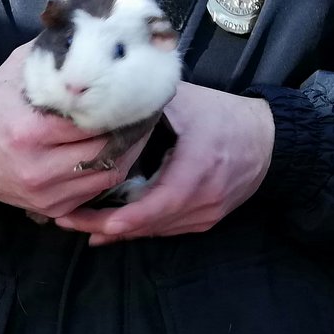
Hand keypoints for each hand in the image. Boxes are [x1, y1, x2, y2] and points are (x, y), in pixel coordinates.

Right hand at [0, 44, 139, 219]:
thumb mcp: (16, 70)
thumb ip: (54, 55)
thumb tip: (94, 32)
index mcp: (29, 128)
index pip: (93, 117)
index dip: (121, 103)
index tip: (138, 90)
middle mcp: (38, 165)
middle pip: (107, 147)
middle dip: (131, 127)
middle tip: (146, 109)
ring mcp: (46, 191)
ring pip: (109, 173)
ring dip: (128, 151)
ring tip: (136, 129)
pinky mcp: (51, 208)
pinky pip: (96, 191)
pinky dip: (109, 170)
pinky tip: (113, 152)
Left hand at [53, 83, 273, 242]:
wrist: (267, 139)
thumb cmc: (221, 115)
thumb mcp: (183, 102)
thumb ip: (143, 105)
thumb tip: (98, 103)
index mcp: (198, 167)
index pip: (159, 204)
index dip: (124, 218)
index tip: (93, 223)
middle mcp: (205, 198)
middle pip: (150, 223)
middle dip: (105, 226)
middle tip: (65, 220)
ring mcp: (208, 214)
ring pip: (156, 230)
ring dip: (118, 231)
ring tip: (78, 224)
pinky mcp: (207, 220)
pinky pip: (168, 230)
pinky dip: (139, 229)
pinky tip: (109, 229)